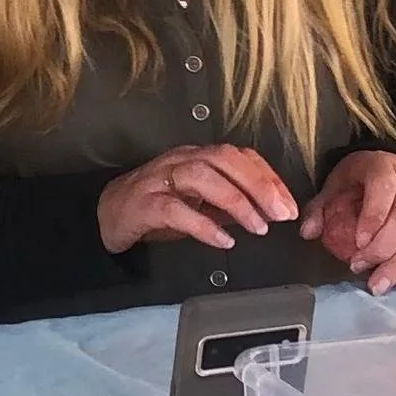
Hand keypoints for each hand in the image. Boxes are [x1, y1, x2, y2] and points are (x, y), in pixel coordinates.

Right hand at [97, 144, 300, 254]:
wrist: (106, 213)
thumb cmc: (156, 206)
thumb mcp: (197, 201)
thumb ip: (228, 203)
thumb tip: (267, 212)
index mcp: (195, 157)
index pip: (236, 155)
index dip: (267, 176)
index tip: (289, 204)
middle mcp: (179, 161)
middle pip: (222, 159)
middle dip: (258, 184)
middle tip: (281, 214)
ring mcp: (160, 180)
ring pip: (201, 177)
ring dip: (235, 201)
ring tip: (258, 228)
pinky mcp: (144, 204)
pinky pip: (175, 209)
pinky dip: (202, 224)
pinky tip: (222, 240)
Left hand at [300, 150, 395, 294]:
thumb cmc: (362, 178)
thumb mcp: (338, 182)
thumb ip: (321, 206)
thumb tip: (307, 232)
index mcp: (385, 167)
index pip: (383, 190)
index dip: (373, 217)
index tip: (357, 243)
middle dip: (383, 249)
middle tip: (360, 268)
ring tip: (380, 284)